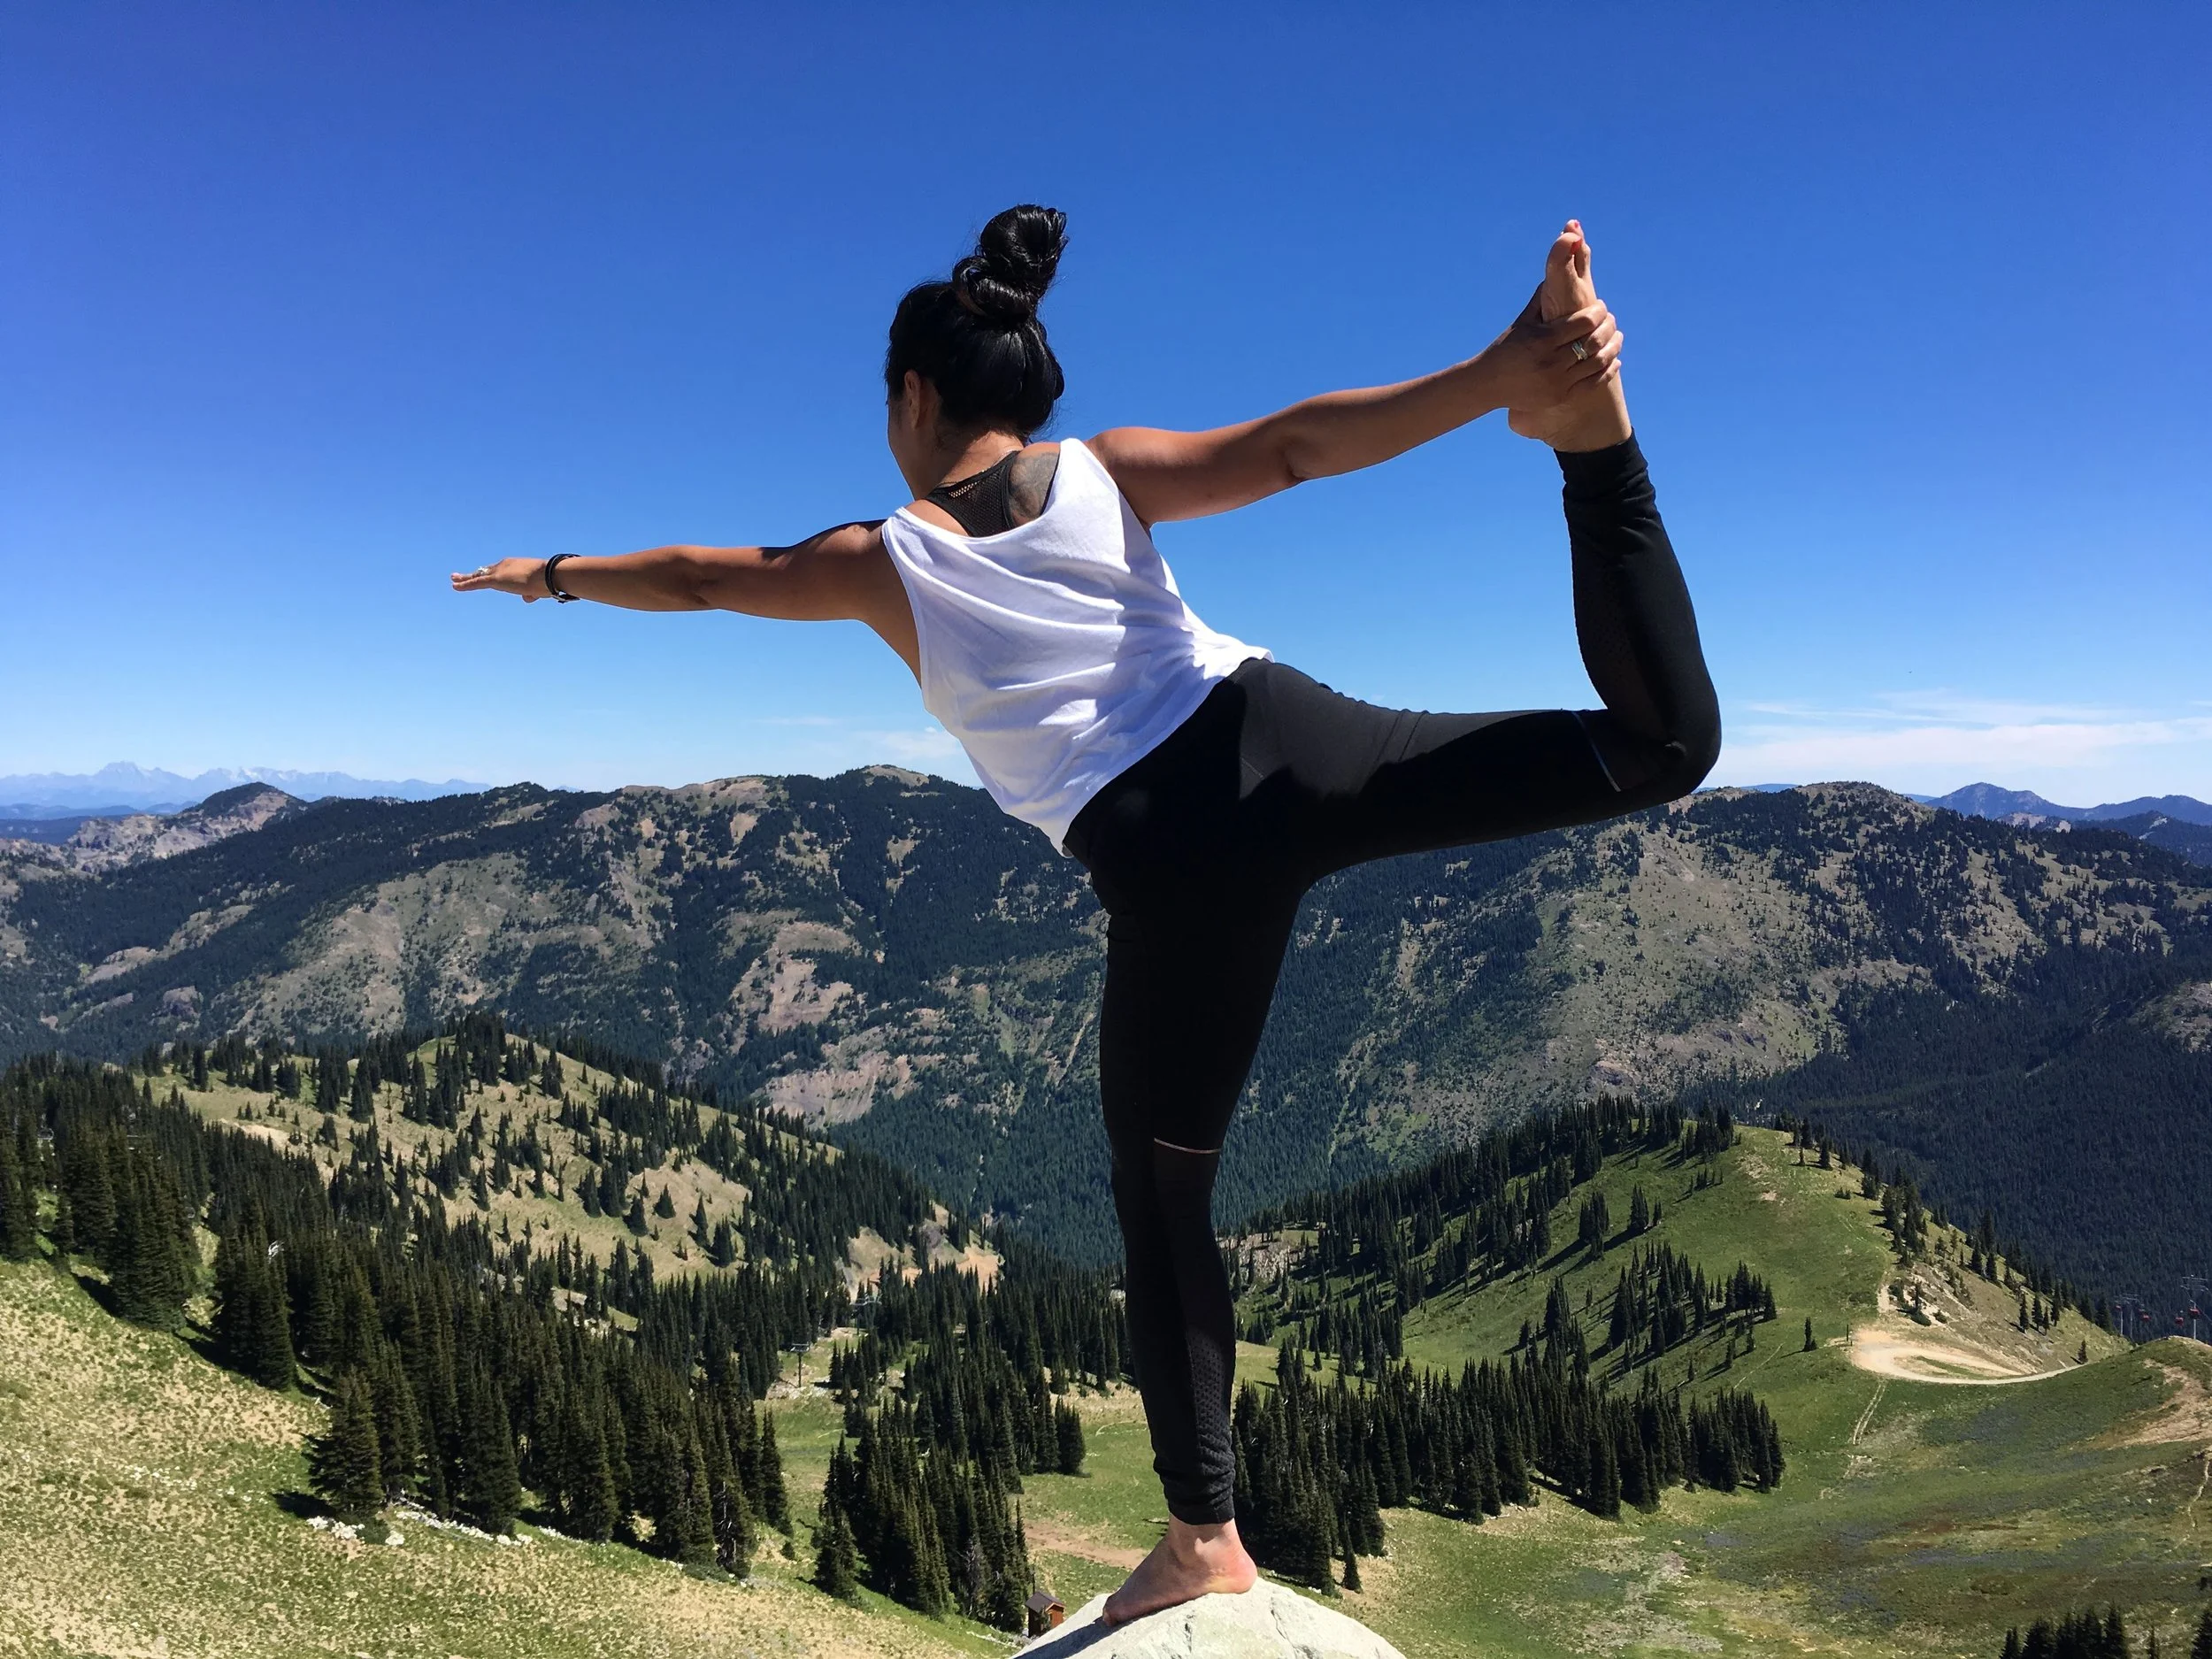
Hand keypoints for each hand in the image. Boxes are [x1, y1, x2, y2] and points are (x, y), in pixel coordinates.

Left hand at [450, 557, 550, 600]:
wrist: (549, 575)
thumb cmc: (549, 581)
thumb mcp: (539, 588)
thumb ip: (532, 592)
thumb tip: (527, 597)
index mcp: (515, 566)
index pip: (500, 572)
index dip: (494, 577)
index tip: (487, 579)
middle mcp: (504, 566)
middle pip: (485, 571)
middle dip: (474, 574)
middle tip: (461, 575)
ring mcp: (499, 572)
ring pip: (478, 575)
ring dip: (465, 578)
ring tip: (454, 579)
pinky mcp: (495, 580)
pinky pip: (476, 582)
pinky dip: (465, 585)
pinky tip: (455, 586)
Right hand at [1474, 290, 1621, 418]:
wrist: (1488, 384)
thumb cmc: (1506, 348)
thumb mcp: (1522, 322)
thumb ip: (1542, 299)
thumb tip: (1556, 272)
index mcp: (1543, 339)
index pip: (1584, 322)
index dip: (1598, 312)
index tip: (1601, 308)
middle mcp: (1551, 361)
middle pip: (1594, 341)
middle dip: (1608, 327)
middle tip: (1611, 321)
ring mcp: (1557, 381)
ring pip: (1598, 362)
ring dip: (1613, 347)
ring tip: (1617, 337)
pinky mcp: (1561, 396)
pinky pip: (1594, 382)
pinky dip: (1609, 369)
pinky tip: (1614, 359)